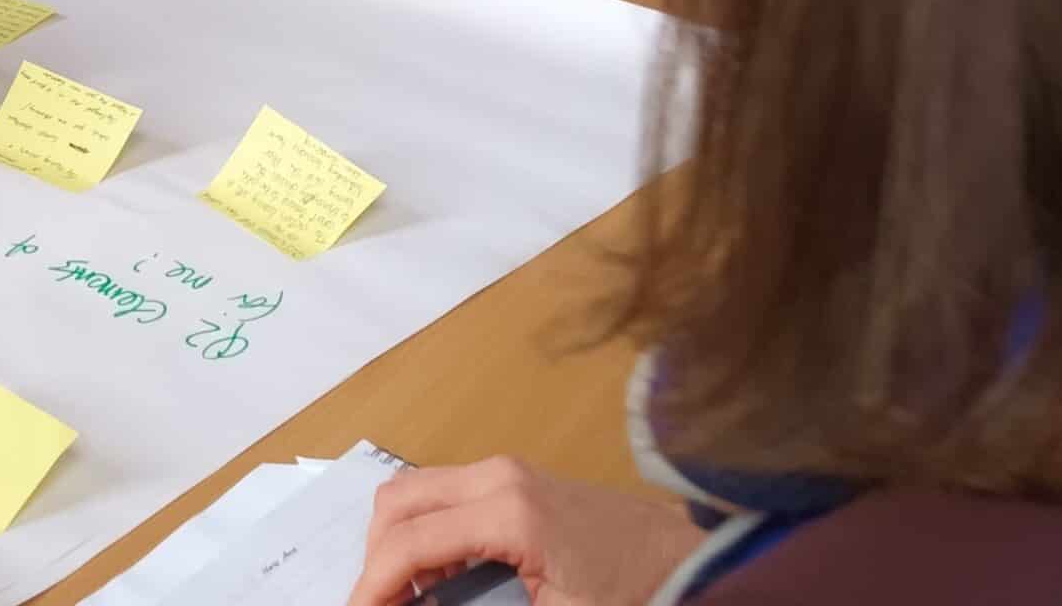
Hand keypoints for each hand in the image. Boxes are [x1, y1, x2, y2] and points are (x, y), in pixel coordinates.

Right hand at [346, 460, 701, 605]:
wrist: (687, 562)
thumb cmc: (630, 595)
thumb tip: (421, 605)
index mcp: (507, 511)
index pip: (410, 541)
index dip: (373, 585)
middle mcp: (497, 474)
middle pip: (398, 500)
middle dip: (375, 557)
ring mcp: (504, 470)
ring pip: (415, 491)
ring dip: (397, 542)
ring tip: (404, 599)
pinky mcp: (512, 478)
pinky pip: (442, 495)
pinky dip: (423, 533)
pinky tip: (436, 579)